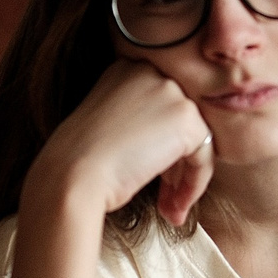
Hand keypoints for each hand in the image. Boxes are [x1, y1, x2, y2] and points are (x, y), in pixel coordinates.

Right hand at [28, 60, 217, 225]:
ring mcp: (170, 91)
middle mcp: (150, 71)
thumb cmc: (78, 162)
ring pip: (196, 140)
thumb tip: (169, 142)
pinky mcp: (186, 118)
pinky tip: (174, 207)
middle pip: (180, 122)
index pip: (161, 107)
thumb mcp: (106, 125)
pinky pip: (204, 156)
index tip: (153, 176)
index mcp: (127, 69)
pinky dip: (194, 184)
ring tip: (169, 208)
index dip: (160, 145)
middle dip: (175, 163)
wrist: (73, 177)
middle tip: (165, 197)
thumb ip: (137, 120)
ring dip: (185, 178)